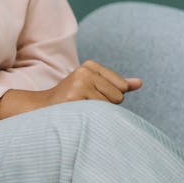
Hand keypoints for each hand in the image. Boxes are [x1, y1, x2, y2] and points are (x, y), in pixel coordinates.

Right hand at [0, 60, 140, 119]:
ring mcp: (79, 83)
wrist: (43, 109)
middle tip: (84, 104)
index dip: (110, 96)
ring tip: (80, 108)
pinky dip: (91, 117)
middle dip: (105, 104)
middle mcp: (85, 71)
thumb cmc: (73, 100)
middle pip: (118, 95)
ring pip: (110, 105)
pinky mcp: (74, 96)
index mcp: (90, 65)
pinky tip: (77, 113)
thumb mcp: (94, 87)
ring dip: (98, 112)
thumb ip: (117, 85)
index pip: (122, 86)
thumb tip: (140, 83)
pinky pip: (99, 112)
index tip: (90, 95)